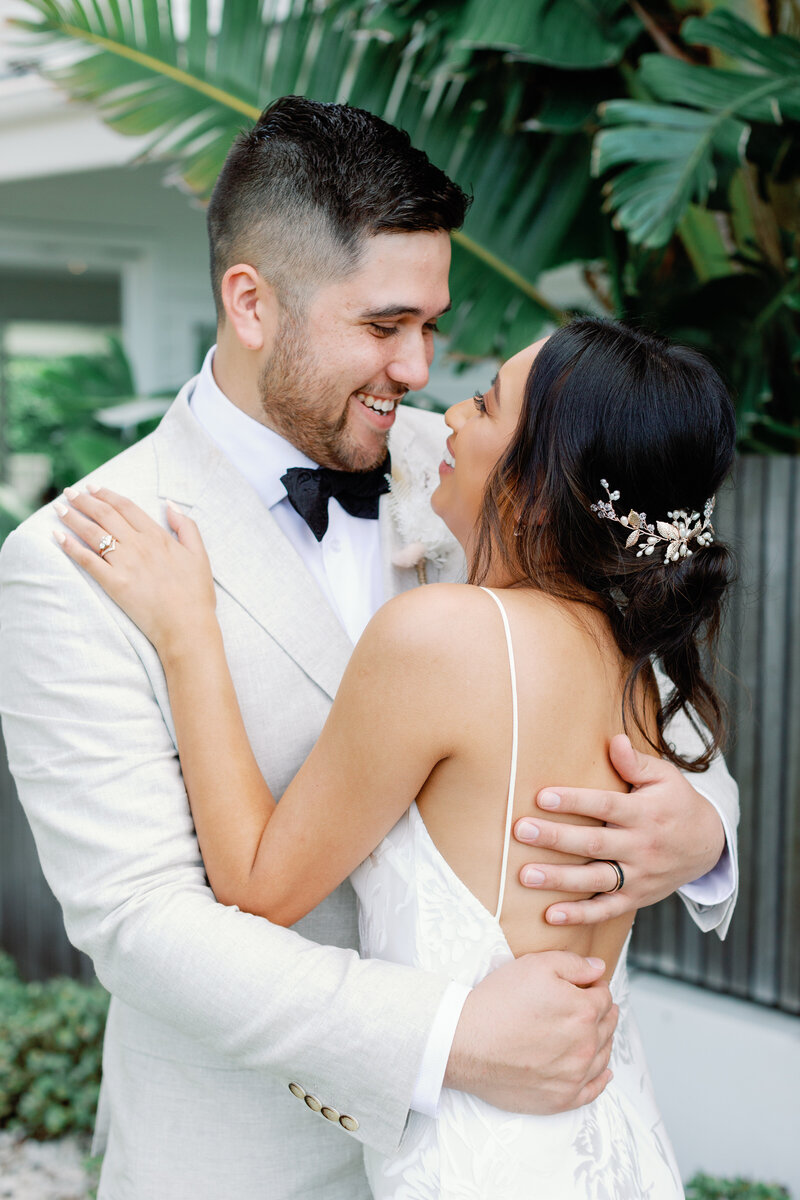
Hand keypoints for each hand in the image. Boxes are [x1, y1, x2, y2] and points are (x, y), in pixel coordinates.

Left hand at [54, 486, 215, 654]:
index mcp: (158, 536)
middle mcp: (138, 545)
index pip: (126, 507)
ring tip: (59, 509)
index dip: (107, 494)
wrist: (187, 626)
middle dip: (84, 501)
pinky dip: (71, 547)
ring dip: (73, 518)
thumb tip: (170, 504)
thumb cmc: (196, 594)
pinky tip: (58, 537)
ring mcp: (124, 563)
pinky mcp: (113, 583)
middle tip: (69, 493)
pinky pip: (87, 560)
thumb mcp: (199, 554)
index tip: (93, 488)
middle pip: (105, 515)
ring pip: (92, 533)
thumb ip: (186, 526)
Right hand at [445, 951, 615, 1113]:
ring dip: (602, 1040)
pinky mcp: (561, 1099)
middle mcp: (585, 1045)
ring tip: (593, 1031)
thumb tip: (599, 968)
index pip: (604, 996)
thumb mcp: (535, 965)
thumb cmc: (497, 1003)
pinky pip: (593, 1091)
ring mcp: (575, 1075)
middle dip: (603, 1012)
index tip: (586, 985)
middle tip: (590, 1006)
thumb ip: (573, 963)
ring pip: (602, 1055)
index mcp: (583, 1011)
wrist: (466, 1044)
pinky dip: (601, 1079)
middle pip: (607, 1025)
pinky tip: (602, 1071)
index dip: (596, 986)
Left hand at [514, 734, 725, 925]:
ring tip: (526, 876)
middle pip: (593, 844)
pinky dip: (580, 916)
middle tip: (521, 831)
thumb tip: (615, 741)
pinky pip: (607, 910)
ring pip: (596, 880)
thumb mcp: (665, 777)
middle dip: (555, 838)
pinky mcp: (636, 898)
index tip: (542, 796)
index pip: (605, 806)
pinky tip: (551, 915)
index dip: (574, 801)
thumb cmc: (675, 803)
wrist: (708, 845)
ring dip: (559, 879)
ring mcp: (639, 876)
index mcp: (645, 813)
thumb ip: (636, 762)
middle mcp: (641, 847)